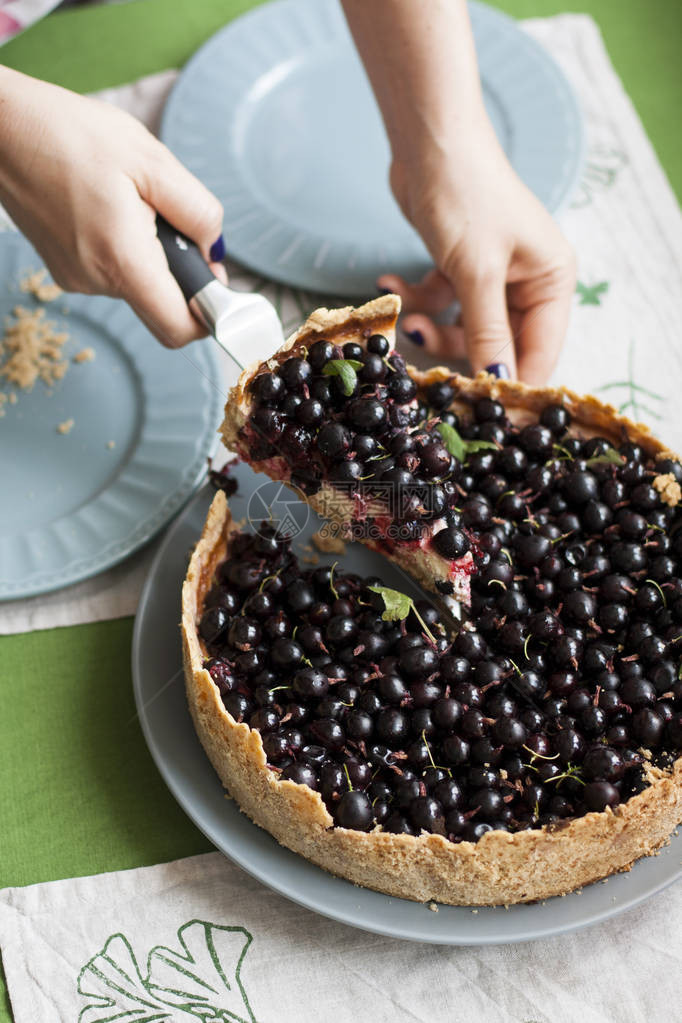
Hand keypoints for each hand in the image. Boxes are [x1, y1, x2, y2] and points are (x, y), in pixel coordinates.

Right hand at [0, 68, 224, 346]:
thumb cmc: (70, 134)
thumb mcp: (153, 161)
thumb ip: (198, 212)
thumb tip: (215, 252)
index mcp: (122, 261)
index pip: (179, 329)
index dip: (209, 316)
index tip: (220, 288)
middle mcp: (96, 282)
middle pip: (163, 305)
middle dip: (181, 271)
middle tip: (170, 218)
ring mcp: (76, 279)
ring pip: (139, 285)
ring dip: (152, 253)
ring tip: (130, 200)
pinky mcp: (65, 269)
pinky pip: (114, 271)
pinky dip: (127, 247)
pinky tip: (109, 205)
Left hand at [381, 123, 575, 383]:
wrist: (428, 139)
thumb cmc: (465, 194)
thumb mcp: (476, 272)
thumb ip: (486, 333)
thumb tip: (497, 385)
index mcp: (551, 282)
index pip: (541, 353)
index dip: (511, 383)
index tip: (477, 408)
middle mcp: (527, 282)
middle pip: (497, 346)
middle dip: (458, 351)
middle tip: (421, 348)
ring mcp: (491, 276)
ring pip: (463, 330)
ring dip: (430, 328)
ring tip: (404, 316)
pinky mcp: (458, 268)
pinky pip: (439, 304)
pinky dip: (415, 300)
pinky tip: (390, 284)